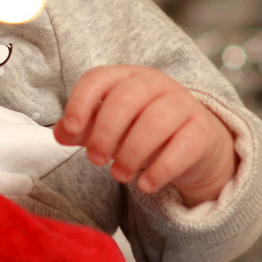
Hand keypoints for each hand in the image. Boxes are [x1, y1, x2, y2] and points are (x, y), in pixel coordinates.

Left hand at [54, 66, 237, 204]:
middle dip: (105, 133)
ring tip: (120, 175)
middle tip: (95, 160)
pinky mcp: (202, 131)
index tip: (71, 129)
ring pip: (155, 122)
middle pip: (126, 99)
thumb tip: (60, 133)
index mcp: (127, 77)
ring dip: (130, 154)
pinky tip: (145, 184)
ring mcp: (183, 105)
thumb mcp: (110, 127)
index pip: (99, 78)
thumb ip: (82, 128)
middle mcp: (156, 84)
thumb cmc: (143, 131)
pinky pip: (181, 148)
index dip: (80, 102)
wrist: (193, 146)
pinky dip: (159, 170)